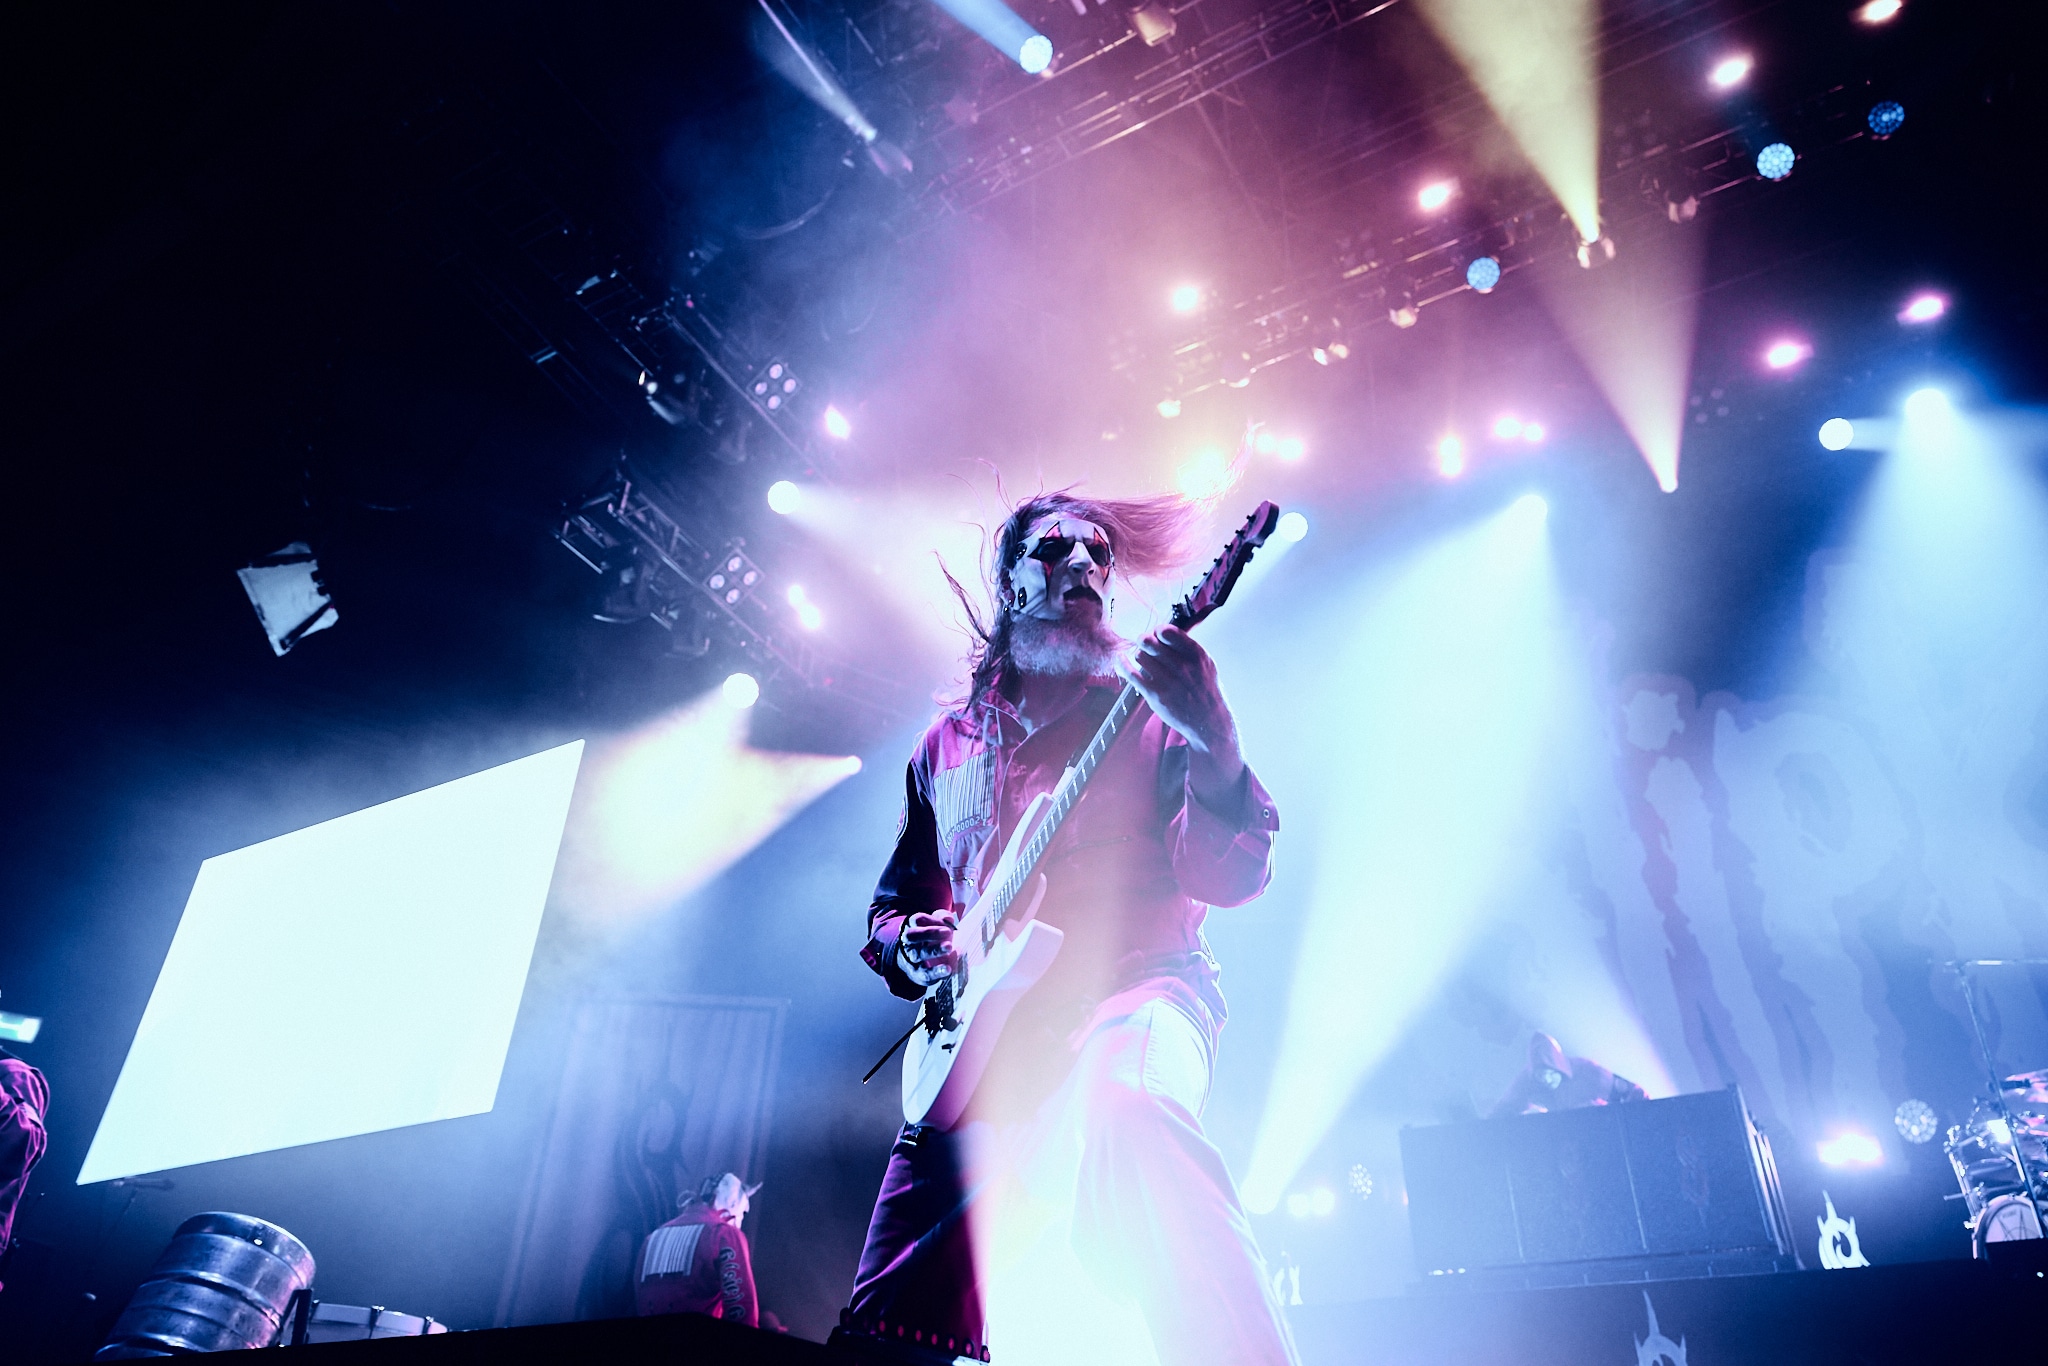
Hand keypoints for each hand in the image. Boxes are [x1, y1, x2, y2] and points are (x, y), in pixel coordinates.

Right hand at [898, 911, 957, 986]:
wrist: (917, 962)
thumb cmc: (930, 939)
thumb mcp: (936, 925)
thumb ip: (942, 918)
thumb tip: (948, 918)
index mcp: (911, 926)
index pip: (917, 920)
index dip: (932, 920)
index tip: (947, 924)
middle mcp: (908, 942)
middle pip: (912, 935)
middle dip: (929, 933)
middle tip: (948, 932)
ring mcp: (911, 959)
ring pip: (917, 954)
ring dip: (934, 951)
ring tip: (949, 947)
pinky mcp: (917, 974)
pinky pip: (924, 974)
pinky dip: (936, 971)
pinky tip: (948, 969)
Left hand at [1119, 625, 1245, 802]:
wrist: (1208, 721)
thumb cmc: (1204, 690)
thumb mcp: (1205, 664)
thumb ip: (1186, 647)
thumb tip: (1161, 632)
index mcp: (1195, 655)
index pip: (1166, 631)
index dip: (1157, 631)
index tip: (1157, 636)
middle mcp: (1182, 666)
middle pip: (1148, 642)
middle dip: (1143, 640)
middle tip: (1144, 644)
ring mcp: (1168, 681)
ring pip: (1139, 656)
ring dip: (1139, 656)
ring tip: (1145, 661)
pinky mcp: (1156, 695)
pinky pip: (1131, 674)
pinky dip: (1122, 665)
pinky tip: (1121, 661)